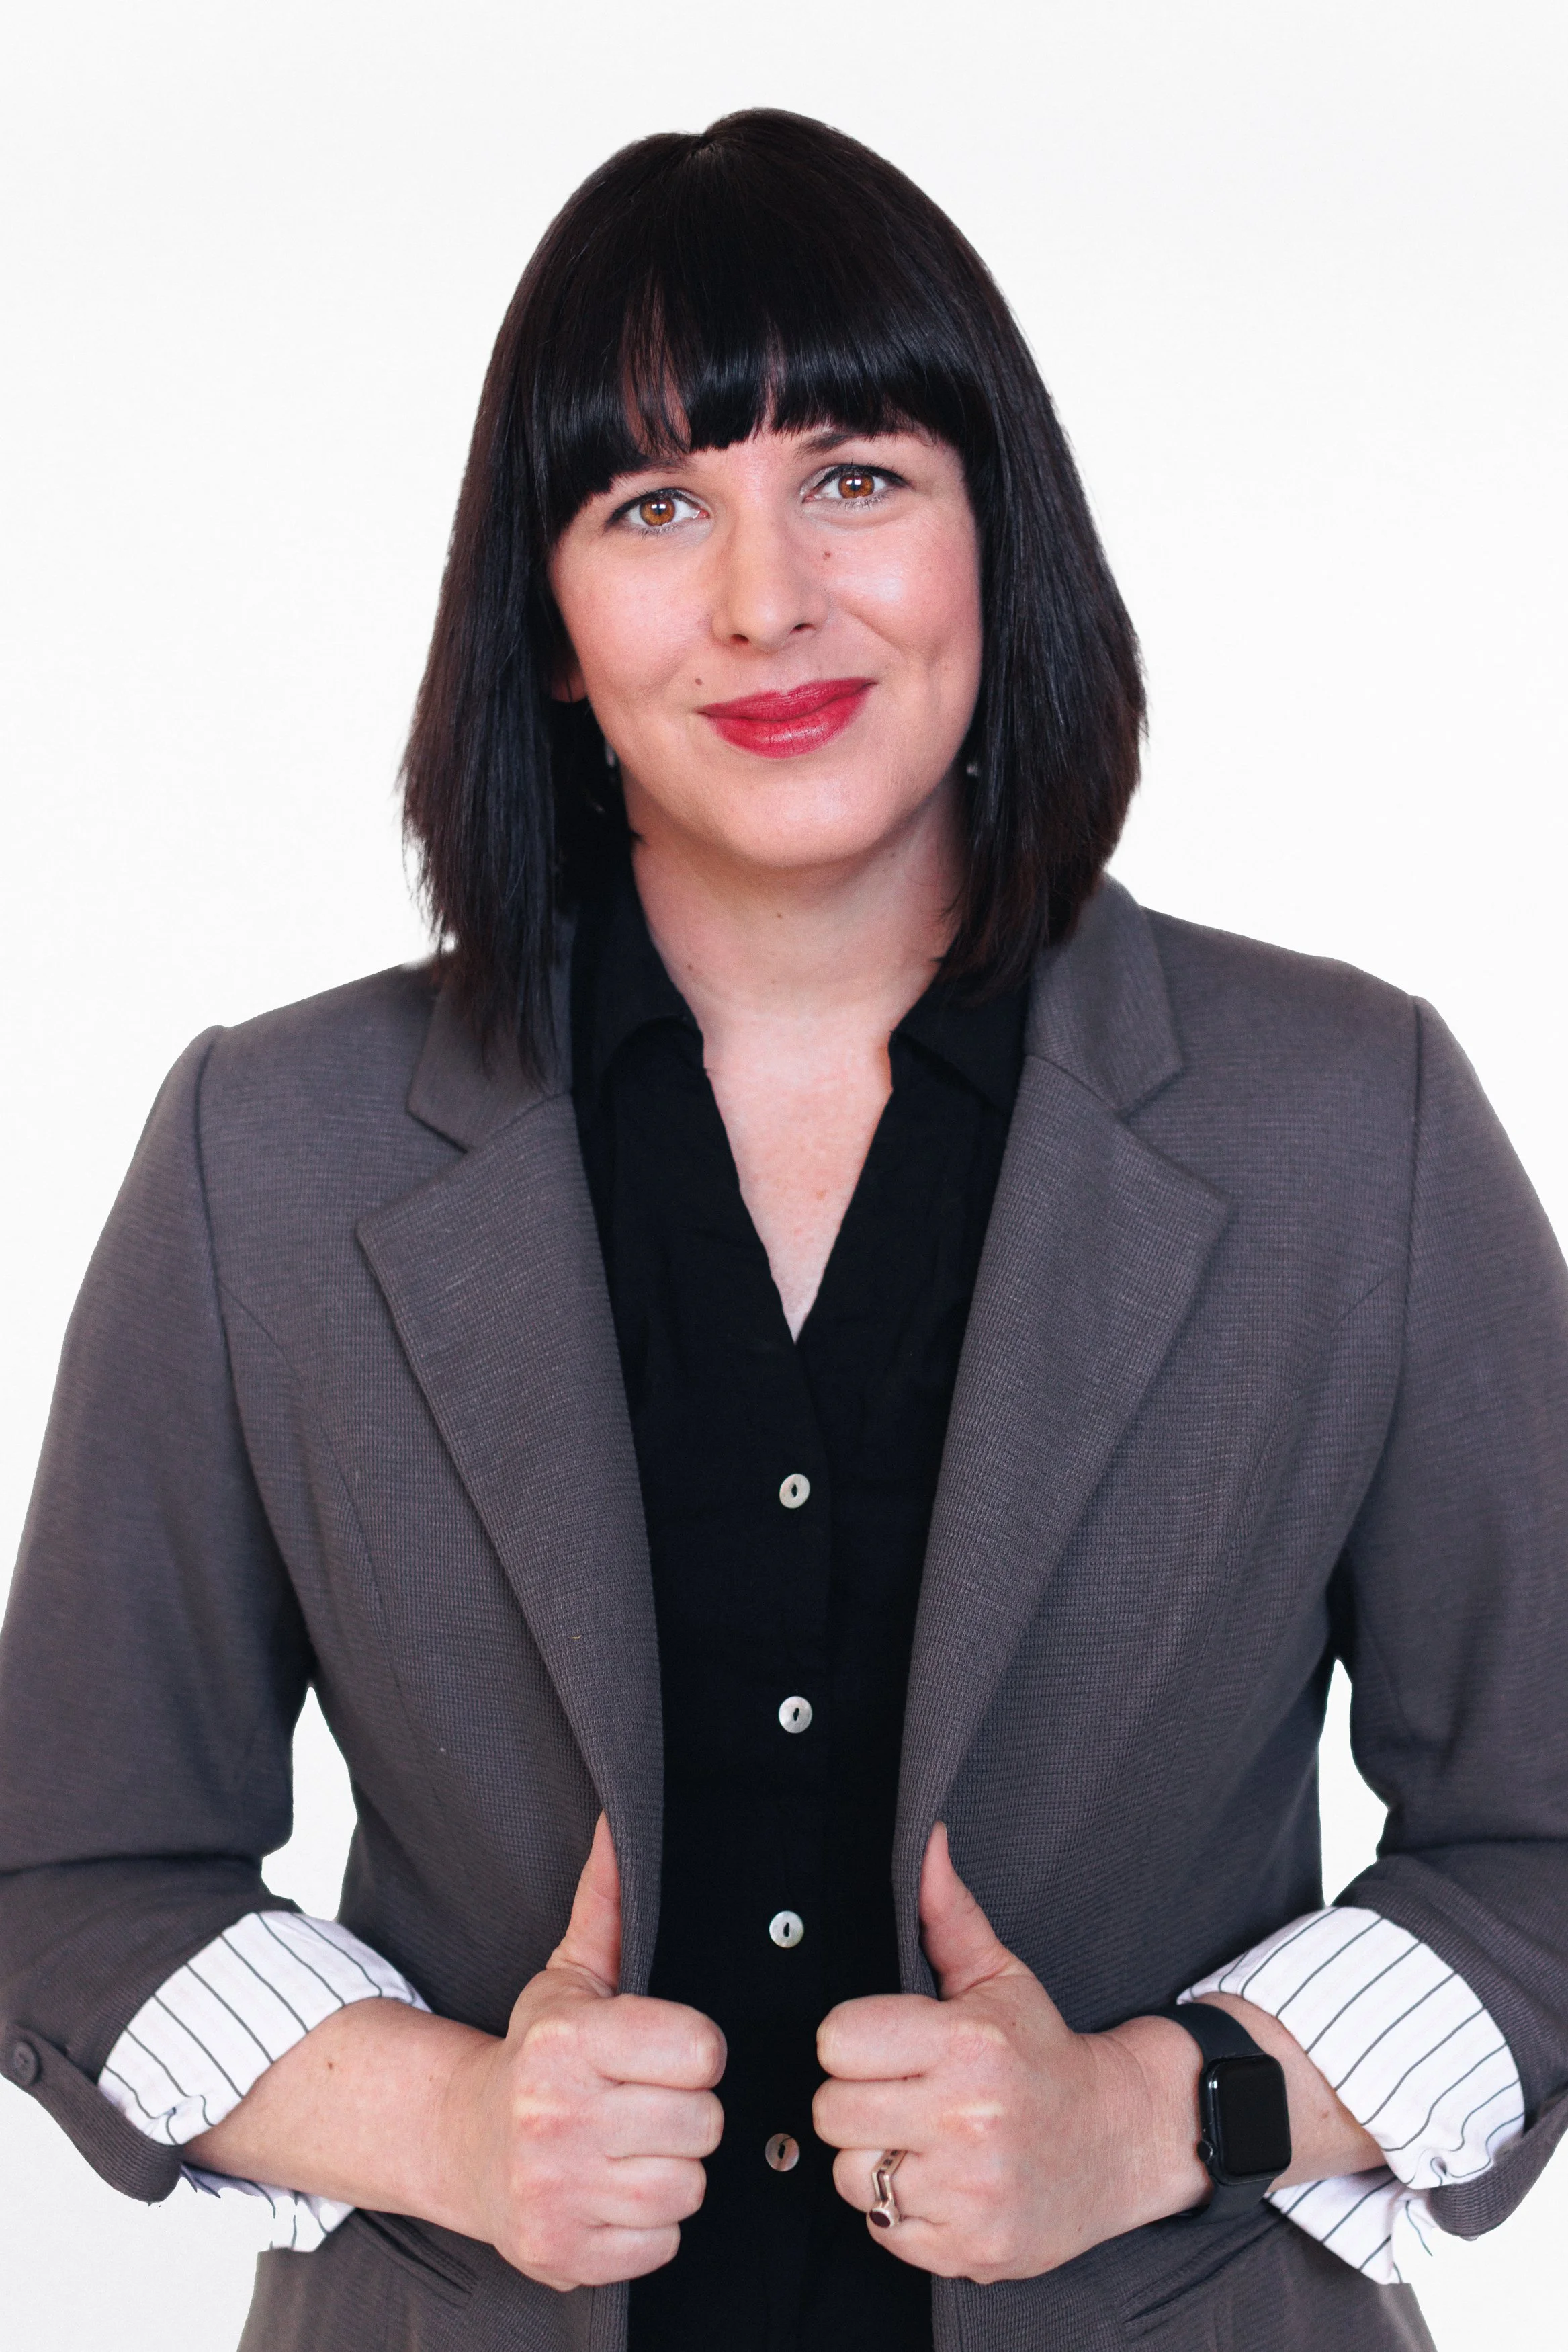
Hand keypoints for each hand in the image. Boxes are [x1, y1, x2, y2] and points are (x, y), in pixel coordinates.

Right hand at [442, 1815, 725, 2288]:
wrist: (463, 2145)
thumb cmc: (537, 2056)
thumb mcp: (570, 1976)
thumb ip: (609, 1904)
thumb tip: (618, 1819)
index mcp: (567, 2044)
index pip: (700, 2050)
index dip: (694, 2052)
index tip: (667, 2053)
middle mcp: (556, 2119)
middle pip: (703, 2124)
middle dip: (685, 2115)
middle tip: (646, 2105)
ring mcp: (555, 2193)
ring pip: (687, 2188)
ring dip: (670, 2172)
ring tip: (631, 2148)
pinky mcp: (561, 2256)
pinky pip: (662, 2245)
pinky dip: (647, 2228)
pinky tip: (614, 2193)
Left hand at [812, 1824, 1206, 2281]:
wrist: (1121, 2141)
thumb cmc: (1045, 2053)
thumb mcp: (1001, 1977)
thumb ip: (948, 1914)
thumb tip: (927, 1844)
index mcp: (968, 2045)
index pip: (836, 2041)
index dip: (852, 2041)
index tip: (883, 2045)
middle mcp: (969, 2121)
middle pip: (831, 2111)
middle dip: (857, 2099)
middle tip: (901, 2093)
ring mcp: (971, 2192)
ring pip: (849, 2177)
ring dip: (874, 2160)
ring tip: (921, 2140)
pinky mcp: (971, 2250)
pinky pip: (881, 2230)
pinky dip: (900, 2212)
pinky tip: (941, 2180)